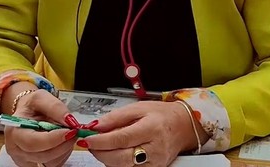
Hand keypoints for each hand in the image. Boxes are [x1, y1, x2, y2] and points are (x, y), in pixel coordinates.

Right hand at [4, 89, 78, 166]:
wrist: (27, 113)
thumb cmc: (31, 106)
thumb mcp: (41, 97)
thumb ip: (55, 107)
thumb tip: (69, 121)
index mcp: (14, 132)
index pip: (33, 142)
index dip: (54, 139)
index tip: (70, 130)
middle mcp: (16, 149)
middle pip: (43, 155)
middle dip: (63, 144)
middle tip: (74, 131)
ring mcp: (25, 160)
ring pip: (51, 162)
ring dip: (64, 149)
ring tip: (67, 134)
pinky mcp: (35, 164)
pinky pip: (53, 164)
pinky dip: (62, 154)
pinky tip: (62, 142)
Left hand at [82, 101, 198, 166]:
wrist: (182, 126)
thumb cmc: (161, 115)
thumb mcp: (138, 108)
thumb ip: (115, 117)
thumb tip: (96, 126)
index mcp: (152, 128)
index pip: (122, 138)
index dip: (101, 141)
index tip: (87, 139)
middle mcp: (155, 148)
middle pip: (121, 157)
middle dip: (100, 152)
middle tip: (90, 144)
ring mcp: (155, 162)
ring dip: (107, 158)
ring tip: (103, 146)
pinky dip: (118, 163)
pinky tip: (115, 153)